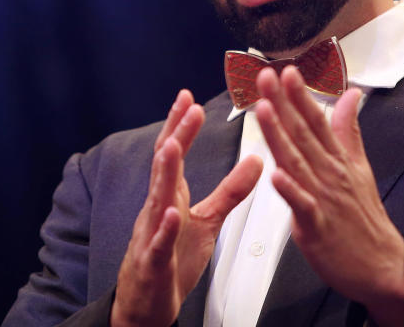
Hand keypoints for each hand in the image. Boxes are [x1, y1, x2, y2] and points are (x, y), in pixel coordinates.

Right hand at [110, 90, 262, 326]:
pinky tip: (174, 213)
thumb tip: (256, 161)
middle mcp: (157, 210)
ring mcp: (152, 236)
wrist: (147, 306)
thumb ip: (230, 191)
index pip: (173, 154)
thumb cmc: (173, 260)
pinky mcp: (153, 264)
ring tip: (173, 145)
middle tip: (188, 107)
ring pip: (156, 200)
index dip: (180, 125)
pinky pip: (159, 245)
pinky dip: (166, 229)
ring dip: (164, 172)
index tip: (189, 97)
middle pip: (164, 167)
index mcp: (170, 197)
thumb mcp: (207, 221)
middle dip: (176, 135)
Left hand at [254, 67, 403, 326]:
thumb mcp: (360, 167)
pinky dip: (290, 190)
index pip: (317, 120)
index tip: (286, 70)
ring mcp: (324, 199)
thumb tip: (350, 95)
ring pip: (297, 161)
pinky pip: (302, 205)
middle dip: (283, 103)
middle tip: (265, 76)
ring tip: (264, 109)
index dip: (300, 94)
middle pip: (303, 133)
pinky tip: (276, 174)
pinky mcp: (317, 227)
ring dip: (280, 134)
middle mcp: (330, 174)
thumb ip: (348, 130)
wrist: (381, 266)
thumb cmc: (365, 218)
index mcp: (338, 160)